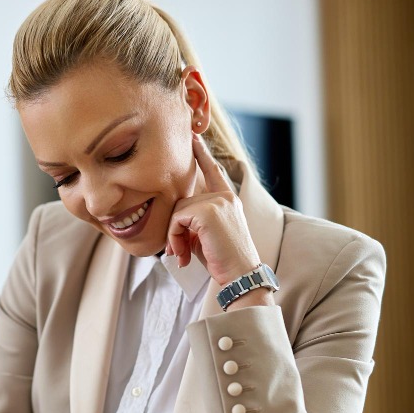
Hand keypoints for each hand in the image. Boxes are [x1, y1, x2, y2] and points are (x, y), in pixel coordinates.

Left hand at [165, 133, 262, 287]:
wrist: (239, 276)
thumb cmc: (221, 259)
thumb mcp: (205, 233)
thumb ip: (193, 218)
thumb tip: (173, 216)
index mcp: (228, 199)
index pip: (214, 170)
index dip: (202, 154)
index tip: (194, 137)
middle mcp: (225, 196)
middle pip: (182, 200)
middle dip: (175, 229)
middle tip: (180, 253)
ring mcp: (218, 201)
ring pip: (177, 211)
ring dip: (174, 236)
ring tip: (183, 255)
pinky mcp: (209, 211)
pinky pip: (177, 219)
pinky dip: (174, 238)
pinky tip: (185, 254)